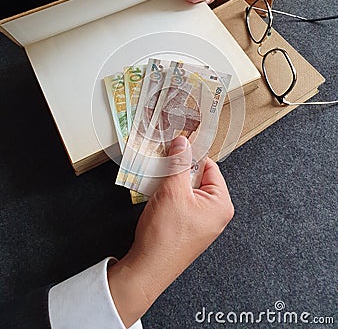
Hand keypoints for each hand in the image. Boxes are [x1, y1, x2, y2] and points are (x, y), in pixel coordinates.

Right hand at [108, 136, 233, 326]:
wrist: (149, 268)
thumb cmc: (165, 235)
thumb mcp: (173, 191)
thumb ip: (179, 163)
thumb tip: (183, 142)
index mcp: (221, 204)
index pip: (210, 167)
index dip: (191, 156)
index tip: (176, 148)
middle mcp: (215, 213)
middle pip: (197, 178)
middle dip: (178, 171)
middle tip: (163, 166)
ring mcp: (201, 222)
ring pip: (186, 190)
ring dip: (171, 183)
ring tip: (157, 183)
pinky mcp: (187, 228)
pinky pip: (180, 203)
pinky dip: (168, 196)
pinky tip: (156, 197)